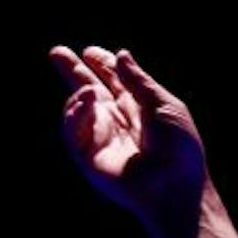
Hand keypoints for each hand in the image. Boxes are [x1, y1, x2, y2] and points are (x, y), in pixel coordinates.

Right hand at [50, 45, 210, 237]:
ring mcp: (102, 138)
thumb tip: (121, 54)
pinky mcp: (89, 157)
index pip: (115, 82)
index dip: (102, 65)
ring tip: (85, 89)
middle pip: (89, 91)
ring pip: (78, 109)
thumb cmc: (180, 148)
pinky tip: (85, 102)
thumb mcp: (163, 106)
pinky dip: (74, 114)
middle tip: (57, 52)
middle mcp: (118, 121)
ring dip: (77, 95)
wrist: (174, 186)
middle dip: (73, 71)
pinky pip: (72, 132)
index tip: (92, 51)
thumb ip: (139, 81)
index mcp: (140, 108)